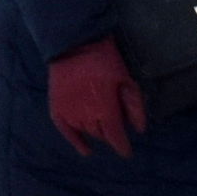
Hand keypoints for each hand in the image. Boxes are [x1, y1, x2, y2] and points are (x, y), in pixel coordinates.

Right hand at [45, 38, 146, 159]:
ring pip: (86, 131)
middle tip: (115, 125)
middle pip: (102, 135)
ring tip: (102, 125)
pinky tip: (85, 150)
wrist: (73, 43)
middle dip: (110, 134)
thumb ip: (134, 107)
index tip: (127, 152)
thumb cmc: (105, 60)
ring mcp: (69, 112)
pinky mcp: (56, 106)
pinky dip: (75, 141)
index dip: (122, 147)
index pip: (115, 137)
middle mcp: (86, 115)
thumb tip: (139, 130)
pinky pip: (65, 130)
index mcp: (105, 109)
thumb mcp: (126, 80)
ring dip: (96, 132)